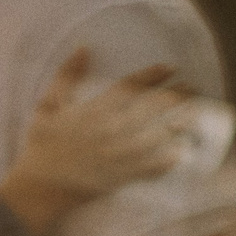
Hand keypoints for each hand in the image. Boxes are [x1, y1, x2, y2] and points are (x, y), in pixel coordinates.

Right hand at [0, 49, 190, 227]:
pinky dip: (169, 159)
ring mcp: (119, 156)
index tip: (171, 67)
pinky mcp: (122, 177)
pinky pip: (152, 168)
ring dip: (179, 124)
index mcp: (94, 111)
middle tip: (193, 88)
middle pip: (152, 109)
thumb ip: (67, 75)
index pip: (130, 87)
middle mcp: (110, 132)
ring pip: (158, 136)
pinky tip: (183, 150)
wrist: (40, 187)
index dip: (153, 75)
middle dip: (176, 96)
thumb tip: (83, 47)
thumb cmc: (43, 144)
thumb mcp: (49, 105)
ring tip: (196, 113)